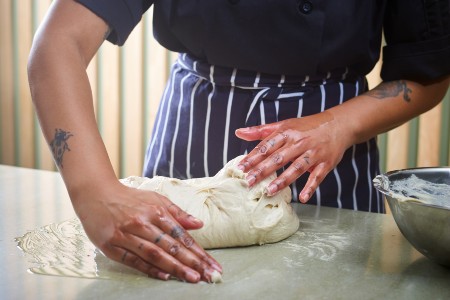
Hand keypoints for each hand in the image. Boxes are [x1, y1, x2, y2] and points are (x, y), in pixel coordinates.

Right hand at [72, 181, 221, 282]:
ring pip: (155, 253)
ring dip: (175, 267)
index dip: (198, 251)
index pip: (182, 235)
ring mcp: (126, 234)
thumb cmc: (129, 198)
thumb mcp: (155, 199)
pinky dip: (149, 268)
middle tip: (210, 275)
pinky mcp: (111, 245)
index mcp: (156, 211)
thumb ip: (177, 213)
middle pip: (171, 246)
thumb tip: (199, 224)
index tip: (212, 264)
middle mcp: (143, 223)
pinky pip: (133, 259)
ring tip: (192, 278)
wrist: (96, 194)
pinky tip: (165, 276)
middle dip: (193, 262)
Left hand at [235, 111, 351, 202]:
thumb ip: (261, 131)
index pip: (266, 146)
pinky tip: (302, 197)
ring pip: (296, 167)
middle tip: (249, 182)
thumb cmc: (307, 127)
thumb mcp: (284, 125)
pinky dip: (310, 187)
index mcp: (286, 133)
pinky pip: (317, 177)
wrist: (338, 124)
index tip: (240, 168)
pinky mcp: (325, 163)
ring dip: (283, 180)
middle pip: (278, 158)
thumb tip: (239, 133)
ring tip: (269, 191)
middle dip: (263, 170)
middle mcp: (298, 142)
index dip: (253, 157)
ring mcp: (313, 153)